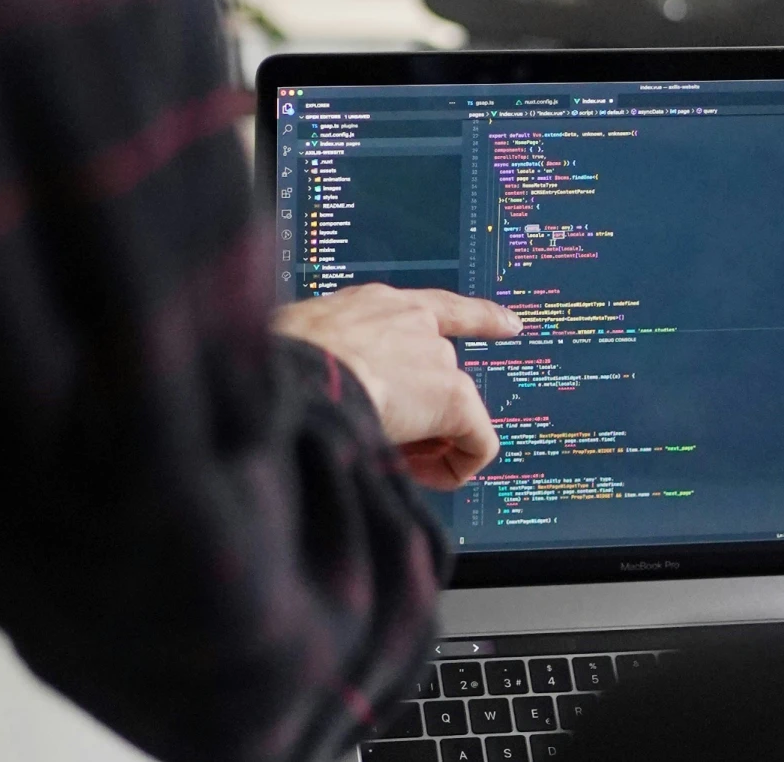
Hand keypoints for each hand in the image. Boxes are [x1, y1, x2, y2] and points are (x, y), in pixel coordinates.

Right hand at [272, 283, 521, 488]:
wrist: (293, 378)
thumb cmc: (274, 366)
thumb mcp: (296, 346)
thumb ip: (326, 359)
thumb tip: (319, 390)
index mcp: (372, 304)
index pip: (436, 306)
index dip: (479, 317)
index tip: (510, 324)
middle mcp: (412, 321)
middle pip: (441, 373)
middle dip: (421, 415)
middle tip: (382, 442)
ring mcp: (436, 357)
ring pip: (455, 412)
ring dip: (429, 443)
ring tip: (388, 460)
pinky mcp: (452, 395)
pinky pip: (478, 443)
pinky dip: (458, 467)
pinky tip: (424, 478)